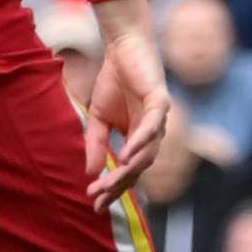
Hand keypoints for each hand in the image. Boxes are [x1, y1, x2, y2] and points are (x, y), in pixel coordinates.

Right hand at [84, 11, 174, 205]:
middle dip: (117, 185)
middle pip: (138, 169)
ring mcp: (158, 121)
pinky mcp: (160, 103)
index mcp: (139, 140)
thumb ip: (96, 144)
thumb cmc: (113, 81)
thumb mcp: (98, 118)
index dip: (112, 188)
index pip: (127, 171)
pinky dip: (140, 142)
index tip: (95, 203)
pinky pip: (152, 128)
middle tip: (98, 197)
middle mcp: (152, 135)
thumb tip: (90, 172)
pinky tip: (126, 155)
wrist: (123, 48)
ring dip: (128, 170)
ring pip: (147, 154)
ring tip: (110, 184)